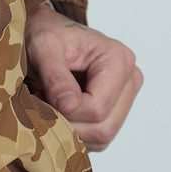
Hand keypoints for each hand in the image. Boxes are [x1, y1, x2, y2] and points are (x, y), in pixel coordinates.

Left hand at [25, 2, 141, 150]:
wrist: (46, 32)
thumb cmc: (45, 33)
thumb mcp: (42, 46)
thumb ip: (54, 74)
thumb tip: (68, 105)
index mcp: (117, 59)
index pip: (98, 106)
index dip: (66, 111)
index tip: (41, 95)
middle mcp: (129, 80)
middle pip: (104, 126)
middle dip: (68, 122)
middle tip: (42, 102)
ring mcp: (125, 98)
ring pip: (102, 137)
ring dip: (70, 129)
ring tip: (49, 103)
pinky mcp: (116, 112)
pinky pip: (98, 139)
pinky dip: (75, 133)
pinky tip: (59, 111)